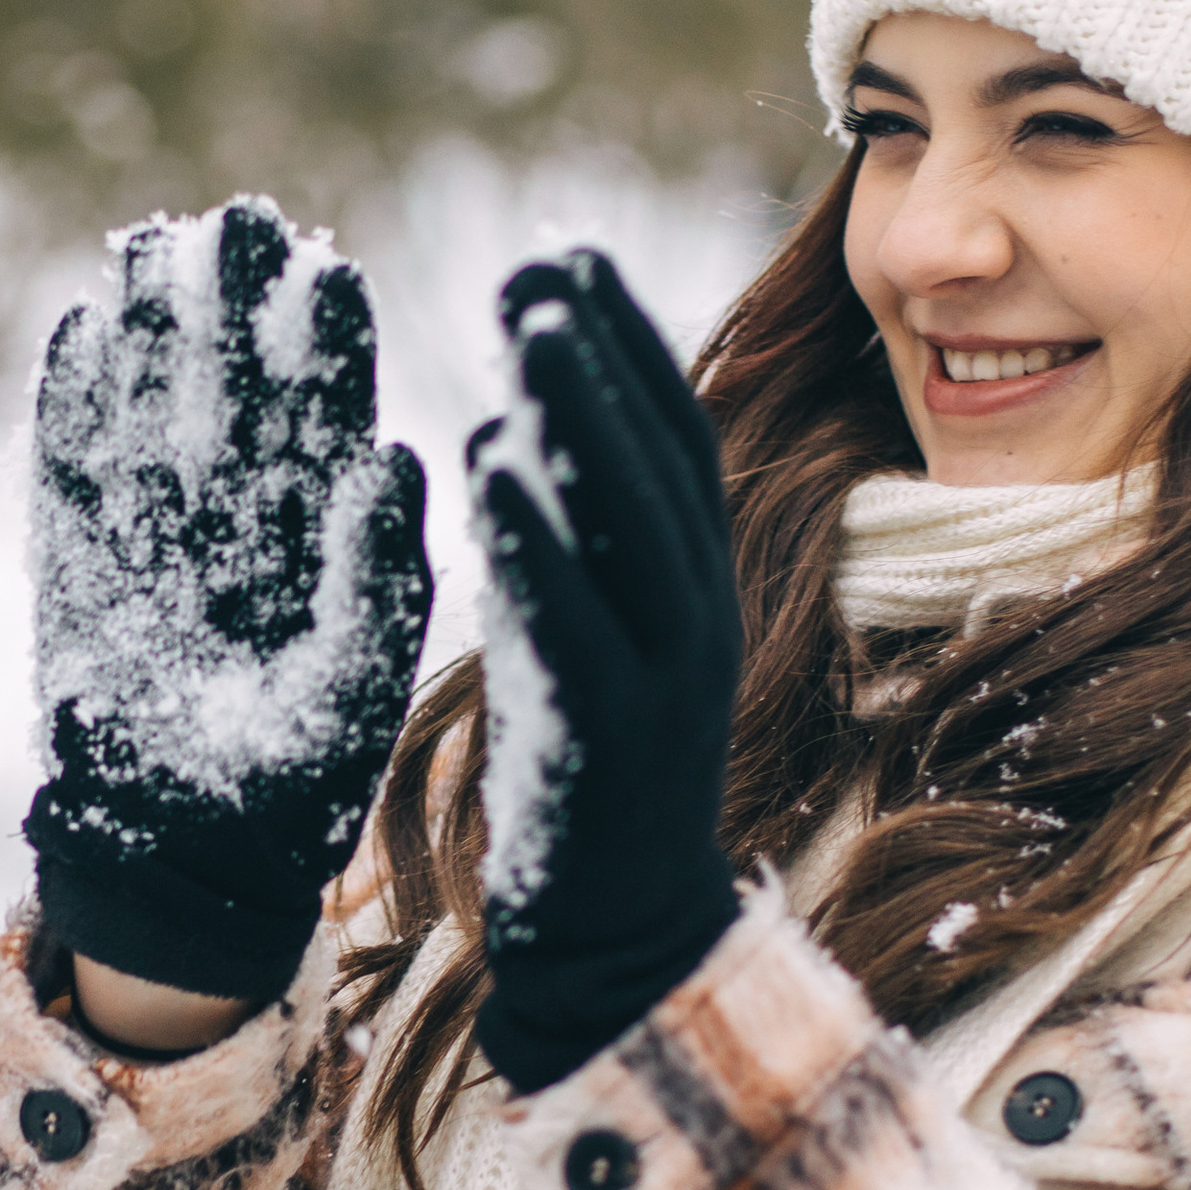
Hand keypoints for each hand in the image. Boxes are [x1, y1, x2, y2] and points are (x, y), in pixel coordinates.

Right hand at [26, 197, 431, 1003]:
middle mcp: (236, 517)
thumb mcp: (358, 682)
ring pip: (149, 406)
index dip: (325, 342)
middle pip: (233, 385)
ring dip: (151, 327)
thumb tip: (392, 452)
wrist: (184, 860)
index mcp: (318, 533)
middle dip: (236, 305)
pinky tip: (78, 320)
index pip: (323, 413)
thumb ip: (376, 572)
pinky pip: (67, 463)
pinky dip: (68, 398)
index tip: (329, 269)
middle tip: (241, 219)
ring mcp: (149, 532)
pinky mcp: (71, 559)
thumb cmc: (292, 782)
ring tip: (153, 239)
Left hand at [467, 250, 740, 1093]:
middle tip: (543, 259)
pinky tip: (493, 462)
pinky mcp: (614, 730)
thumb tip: (513, 428)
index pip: (673, 437)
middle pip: (661, 457)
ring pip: (634, 520)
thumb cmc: (587, 772)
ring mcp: (666, 672)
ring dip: (584, 412)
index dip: (628, 343)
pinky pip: (576, 614)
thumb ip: (556, 540)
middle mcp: (698, 613)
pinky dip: (539, 533)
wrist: (621, 933)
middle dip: (606, 351)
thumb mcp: (576, 634)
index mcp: (693, 584)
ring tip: (528, 322)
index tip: (571, 257)